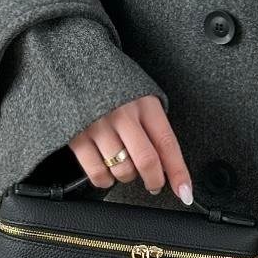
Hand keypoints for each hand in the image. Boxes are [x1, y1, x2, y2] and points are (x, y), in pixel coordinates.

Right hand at [70, 95, 193, 202]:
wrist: (72, 66)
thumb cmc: (111, 85)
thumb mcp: (140, 95)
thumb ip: (152, 124)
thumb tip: (166, 162)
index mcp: (145, 104)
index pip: (167, 144)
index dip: (178, 172)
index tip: (185, 191)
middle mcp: (123, 115)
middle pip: (146, 161)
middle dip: (154, 181)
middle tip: (155, 185)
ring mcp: (99, 126)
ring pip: (122, 169)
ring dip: (127, 177)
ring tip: (125, 167)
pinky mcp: (77, 137)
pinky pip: (97, 172)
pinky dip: (105, 180)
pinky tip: (107, 172)